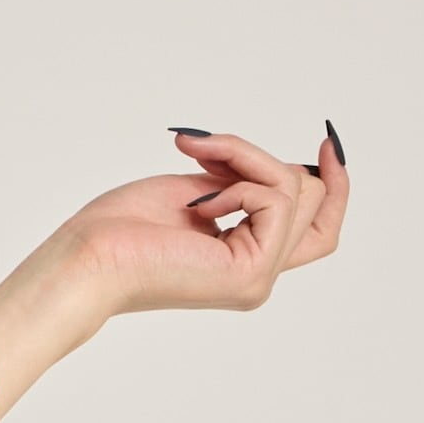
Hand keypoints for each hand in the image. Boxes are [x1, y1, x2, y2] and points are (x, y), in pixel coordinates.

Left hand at [0, 122, 346, 412]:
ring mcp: (258, 279)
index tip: (327, 144)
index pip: (318, 227)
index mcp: (244, 260)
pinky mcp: (252, 273)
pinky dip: (237, 183)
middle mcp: (258, 276)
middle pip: (312, 199)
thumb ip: (246, 182)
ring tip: (195, 165)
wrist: (88, 258)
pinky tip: (198, 205)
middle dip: (260, 158)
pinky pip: (275, 197)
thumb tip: (289, 164)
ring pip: (295, 190)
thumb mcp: (199, 189)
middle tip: (206, 152)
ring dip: (244, 160)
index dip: (334, 184)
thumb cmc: (121, 229)